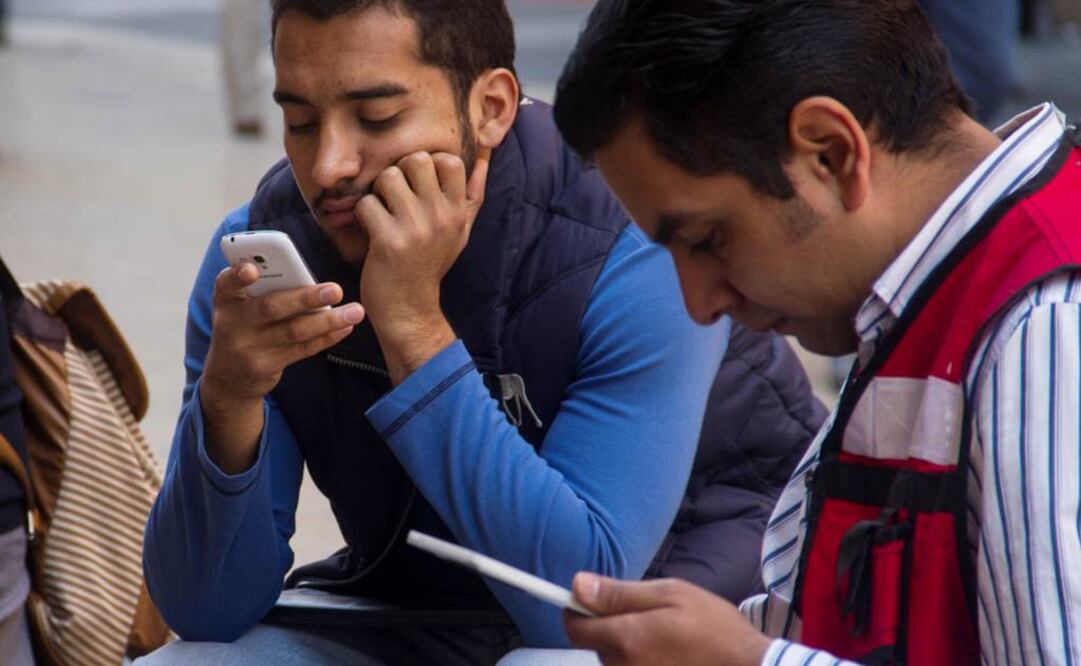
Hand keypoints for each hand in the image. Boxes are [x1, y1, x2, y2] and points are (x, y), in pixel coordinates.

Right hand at [200, 262, 364, 472]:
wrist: (229, 376)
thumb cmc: (245, 327)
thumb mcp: (243, 308)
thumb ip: (265, 291)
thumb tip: (310, 280)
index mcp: (226, 300)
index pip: (227, 283)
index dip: (238, 275)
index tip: (252, 269)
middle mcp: (232, 324)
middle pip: (272, 307)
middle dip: (306, 297)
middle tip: (337, 289)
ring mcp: (248, 348)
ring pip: (294, 331)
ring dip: (328, 320)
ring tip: (356, 311)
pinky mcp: (264, 367)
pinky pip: (302, 349)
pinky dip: (326, 337)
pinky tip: (345, 327)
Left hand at [355, 149, 489, 383]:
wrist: (410, 308)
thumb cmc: (431, 264)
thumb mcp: (460, 230)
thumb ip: (472, 194)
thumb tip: (482, 157)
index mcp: (458, 212)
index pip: (449, 160)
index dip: (429, 162)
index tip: (419, 183)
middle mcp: (441, 218)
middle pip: (417, 160)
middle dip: (400, 171)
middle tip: (396, 194)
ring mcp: (415, 229)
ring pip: (387, 178)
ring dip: (378, 193)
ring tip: (383, 212)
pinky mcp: (389, 242)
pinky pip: (367, 204)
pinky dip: (363, 215)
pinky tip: (372, 230)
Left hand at [564, 573, 771, 665]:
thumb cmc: (713, 627)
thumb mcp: (669, 594)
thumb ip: (618, 593)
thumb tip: (576, 585)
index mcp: (625, 638)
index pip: (573, 627)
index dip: (578, 608)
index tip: (593, 598)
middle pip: (595, 643)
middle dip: (610, 625)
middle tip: (649, 615)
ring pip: (613, 659)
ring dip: (627, 645)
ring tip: (664, 636)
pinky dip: (640, 660)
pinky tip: (668, 654)